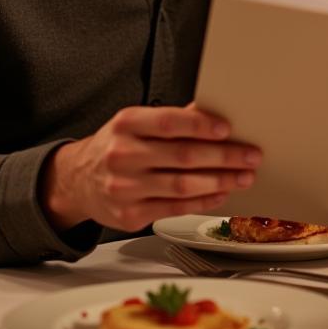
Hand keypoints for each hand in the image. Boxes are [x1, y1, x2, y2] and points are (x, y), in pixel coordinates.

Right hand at [40, 104, 260, 233]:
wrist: (77, 181)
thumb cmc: (115, 146)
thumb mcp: (135, 123)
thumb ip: (172, 120)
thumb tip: (213, 113)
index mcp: (126, 124)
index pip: (168, 122)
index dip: (200, 125)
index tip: (228, 128)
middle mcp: (123, 155)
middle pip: (182, 156)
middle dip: (224, 156)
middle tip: (251, 155)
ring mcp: (125, 188)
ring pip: (183, 185)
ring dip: (220, 181)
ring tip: (244, 176)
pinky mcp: (130, 216)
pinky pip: (175, 208)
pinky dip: (203, 200)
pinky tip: (221, 193)